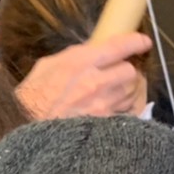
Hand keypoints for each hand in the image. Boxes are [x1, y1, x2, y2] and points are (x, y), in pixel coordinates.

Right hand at [15, 33, 152, 119]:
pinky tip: (119, 106)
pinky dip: (128, 108)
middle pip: (130, 71)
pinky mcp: (107, 124)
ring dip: (129, 89)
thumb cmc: (33, 97)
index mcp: (80, 63)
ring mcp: (104, 106)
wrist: (30, 132)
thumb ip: (73, 57)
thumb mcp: (47, 66)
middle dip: (127, 70)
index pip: (118, 47)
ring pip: (132, 92)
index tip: (143, 42)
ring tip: (118, 90)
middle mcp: (96, 83)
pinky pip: (129, 112)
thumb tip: (92, 50)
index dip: (135, 42)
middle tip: (120, 72)